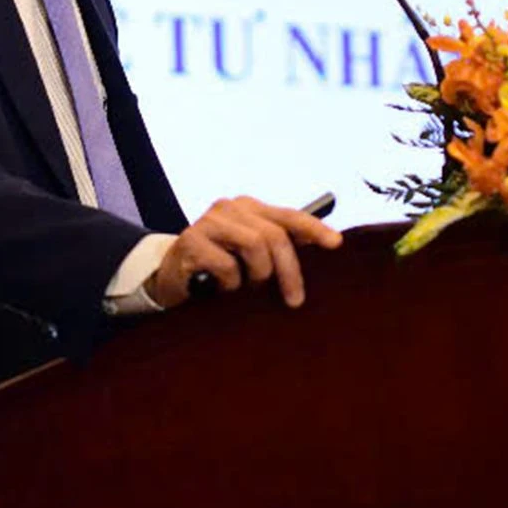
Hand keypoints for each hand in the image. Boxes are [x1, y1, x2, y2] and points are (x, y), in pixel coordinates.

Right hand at [148, 196, 343, 308]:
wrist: (171, 279)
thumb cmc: (218, 269)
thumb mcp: (252, 258)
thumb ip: (280, 249)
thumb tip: (323, 250)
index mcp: (250, 208)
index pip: (289, 215)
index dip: (314, 229)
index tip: (336, 244)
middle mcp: (230, 208)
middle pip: (275, 235)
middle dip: (289, 270)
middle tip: (294, 299)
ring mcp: (208, 222)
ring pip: (254, 246)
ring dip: (257, 276)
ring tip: (247, 289)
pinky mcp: (190, 241)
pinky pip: (227, 265)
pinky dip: (231, 284)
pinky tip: (221, 290)